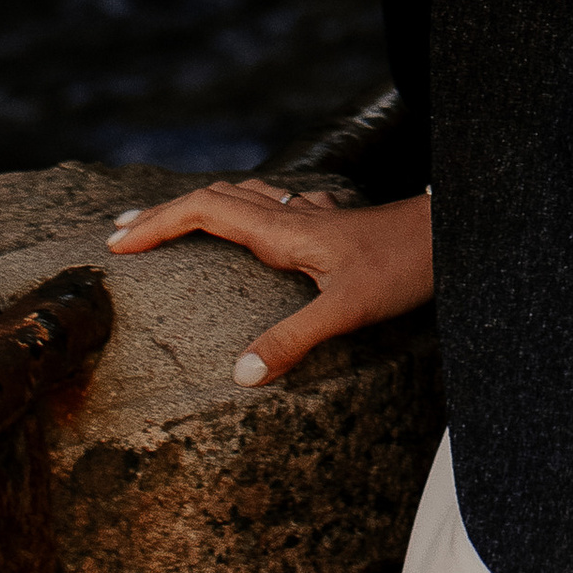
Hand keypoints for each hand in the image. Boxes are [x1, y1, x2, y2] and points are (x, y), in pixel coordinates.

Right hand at [103, 181, 434, 384]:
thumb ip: (293, 340)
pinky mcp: (331, 224)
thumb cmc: (405, 266)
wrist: (454, 233)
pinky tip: (253, 223)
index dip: (158, 223)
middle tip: (121, 233)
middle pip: (214, 198)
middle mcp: (291, 216)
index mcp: (283, 231)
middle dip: (164, 213)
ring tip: (171, 223)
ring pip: (243, 197)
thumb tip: (239, 375)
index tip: (118, 243)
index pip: (205, 211)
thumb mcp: (347, 310)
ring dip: (201, 207)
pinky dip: (242, 210)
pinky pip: (272, 206)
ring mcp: (312, 215)